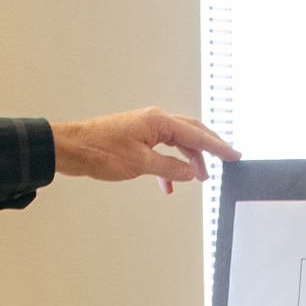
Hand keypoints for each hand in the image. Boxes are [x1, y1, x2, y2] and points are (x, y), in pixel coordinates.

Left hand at [52, 108, 238, 194]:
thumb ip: (169, 169)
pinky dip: (168, 166)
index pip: (197, 135)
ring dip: (188, 161)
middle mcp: (154, 121)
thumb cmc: (99, 151)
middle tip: (224, 163)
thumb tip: (190, 174)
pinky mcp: (135, 139)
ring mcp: (144, 129)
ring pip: (176, 143)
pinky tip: (168, 184)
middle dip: (208, 151)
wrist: (71, 148)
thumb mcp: (141, 164)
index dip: (218, 147)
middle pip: (190, 134)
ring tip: (197, 179)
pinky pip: (160, 151)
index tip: (234, 155)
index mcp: (159, 122)